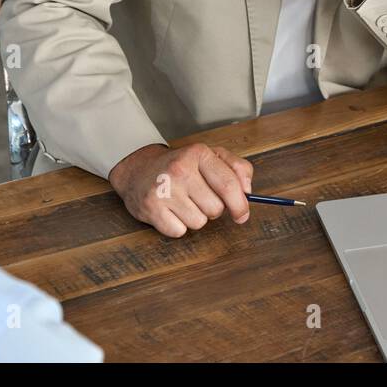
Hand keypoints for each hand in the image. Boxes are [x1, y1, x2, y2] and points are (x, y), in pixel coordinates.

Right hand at [108, 142, 253, 237]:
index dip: (240, 204)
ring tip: (184, 203)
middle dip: (213, 209)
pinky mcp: (151, 209)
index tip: (243, 214)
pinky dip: (178, 226)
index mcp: (199, 154)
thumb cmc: (181, 165)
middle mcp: (180, 170)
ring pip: (199, 222)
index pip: (229, 185)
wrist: (138, 169)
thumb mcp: (210, 156)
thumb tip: (248, 191)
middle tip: (199, 198)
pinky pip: (179, 231)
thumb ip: (236, 168)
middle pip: (216, 208)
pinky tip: (170, 211)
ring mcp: (164, 190)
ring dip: (196, 217)